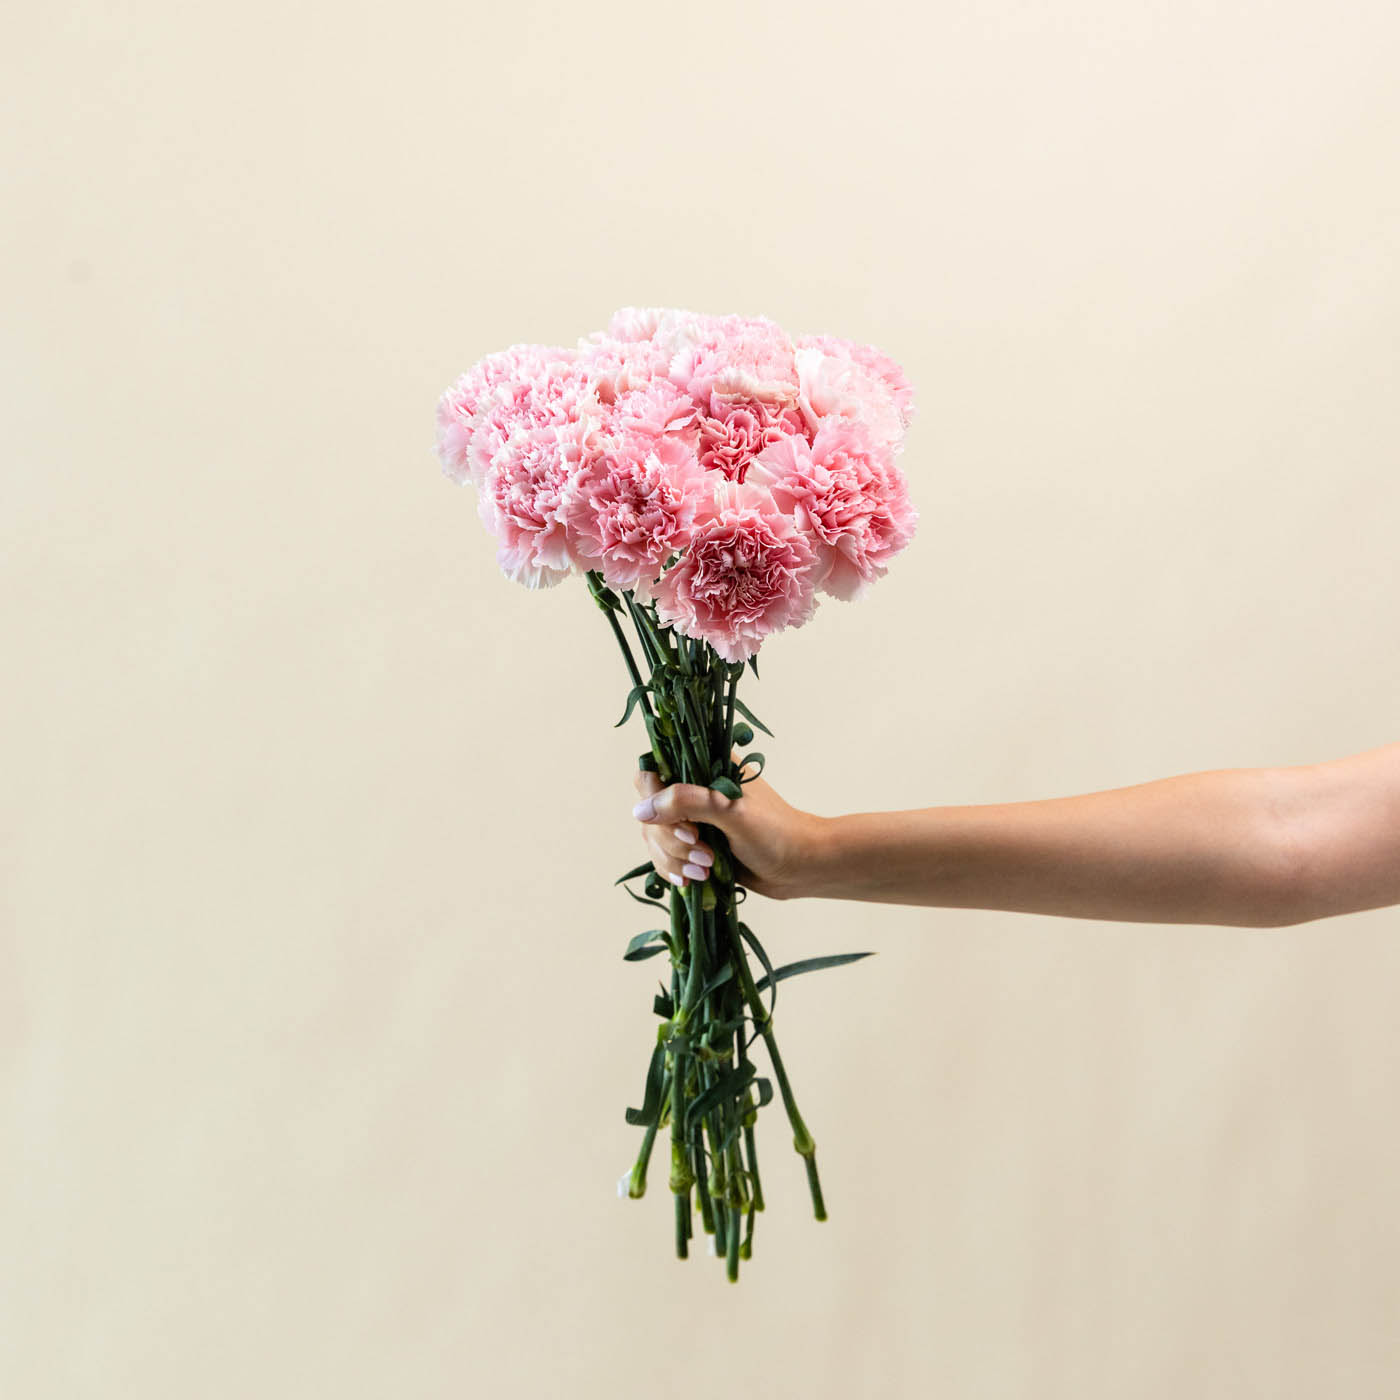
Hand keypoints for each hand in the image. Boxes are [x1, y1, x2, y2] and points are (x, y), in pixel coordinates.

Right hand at [630, 759, 824, 899]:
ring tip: (706, 869)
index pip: (652, 772)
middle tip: (702, 850)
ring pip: (654, 839)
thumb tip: (640, 811)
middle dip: (671, 839)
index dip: (655, 799)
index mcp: (704, 767)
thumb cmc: (776, 833)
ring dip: (674, 859)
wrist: (802, 867)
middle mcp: (693, 790)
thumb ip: (687, 803)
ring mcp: (693, 820)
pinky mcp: (695, 847)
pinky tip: (695, 879)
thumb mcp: (732, 812)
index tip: (682, 824)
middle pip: (650, 812)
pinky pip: (665, 858)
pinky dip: (675, 870)